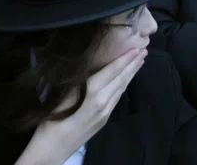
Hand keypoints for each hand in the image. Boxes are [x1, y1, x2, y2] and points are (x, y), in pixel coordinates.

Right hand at [18, 48, 144, 163]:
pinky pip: (117, 98)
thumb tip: (91, 65)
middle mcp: (103, 101)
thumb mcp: (62, 93)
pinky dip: (124, 86)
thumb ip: (79, 80)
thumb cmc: (51, 119)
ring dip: (131, 74)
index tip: (137, 47)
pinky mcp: (104, 119)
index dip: (125, 58)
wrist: (53, 148)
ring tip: (139, 62)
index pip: (113, 70)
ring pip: (121, 89)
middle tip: (144, 51)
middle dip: (133, 64)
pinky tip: (125, 81)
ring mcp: (105, 112)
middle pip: (121, 79)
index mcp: (93, 91)